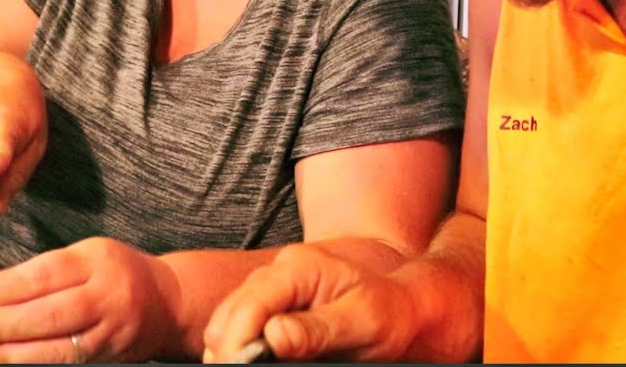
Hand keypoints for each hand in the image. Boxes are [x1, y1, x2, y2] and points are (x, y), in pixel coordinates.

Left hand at [0, 237, 179, 362]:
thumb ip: (38, 271)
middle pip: (46, 313)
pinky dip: (30, 366)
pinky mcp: (107, 356)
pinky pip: (64, 363)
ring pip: (55, 346)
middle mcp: (106, 294)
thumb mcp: (84, 257)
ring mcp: (109, 330)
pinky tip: (4, 365)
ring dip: (8, 354)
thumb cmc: (117, 274)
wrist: (168, 302)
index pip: (41, 274)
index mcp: (95, 259)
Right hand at [202, 244, 421, 362]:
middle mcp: (277, 273)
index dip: (237, 342)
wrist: (400, 307)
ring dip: (231, 351)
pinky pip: (237, 328)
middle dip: (229, 351)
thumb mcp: (362, 322)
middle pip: (229, 315)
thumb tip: (273, 336)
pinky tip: (256, 362)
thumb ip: (317, 329)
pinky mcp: (267, 306)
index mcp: (299, 268)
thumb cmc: (387, 312)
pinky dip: (239, 349)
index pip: (250, 304)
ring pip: (225, 323)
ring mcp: (269, 288)